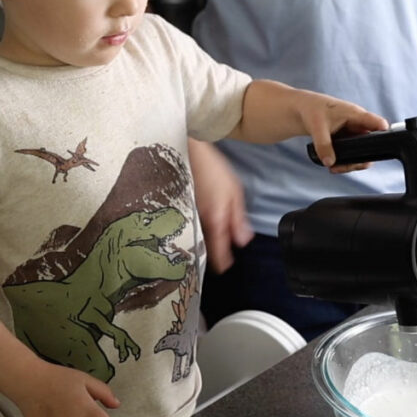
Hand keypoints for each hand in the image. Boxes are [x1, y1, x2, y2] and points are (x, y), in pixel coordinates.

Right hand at [188, 139, 253, 273]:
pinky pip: (181, 230)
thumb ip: (238, 219)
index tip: (226, 266)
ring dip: (197, 246)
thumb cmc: (213, 168)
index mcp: (214, 220)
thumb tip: (243, 242)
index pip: (218, 252)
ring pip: (190, 240)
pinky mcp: (174, 211)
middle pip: (202, 250)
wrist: (187, 149)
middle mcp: (195, 222)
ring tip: (203, 248)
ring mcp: (182, 217)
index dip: (223, 263)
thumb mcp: (234, 192)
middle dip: (208, 257)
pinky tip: (190, 232)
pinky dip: (187, 234)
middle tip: (214, 260)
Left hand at [295, 93, 387, 171]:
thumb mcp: (317, 127)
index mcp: (355, 114)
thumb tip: (329, 162)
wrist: (300, 109)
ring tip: (336, 168)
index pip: (377, 123)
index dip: (384, 133)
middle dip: (362, 158)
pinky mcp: (345, 139)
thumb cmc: (311, 109)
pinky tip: (333, 166)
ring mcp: (351, 132)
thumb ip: (323, 145)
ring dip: (352, 163)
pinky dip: (344, 162)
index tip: (384, 146)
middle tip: (348, 166)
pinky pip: (351, 153)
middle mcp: (357, 124)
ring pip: (361, 151)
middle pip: (371, 144)